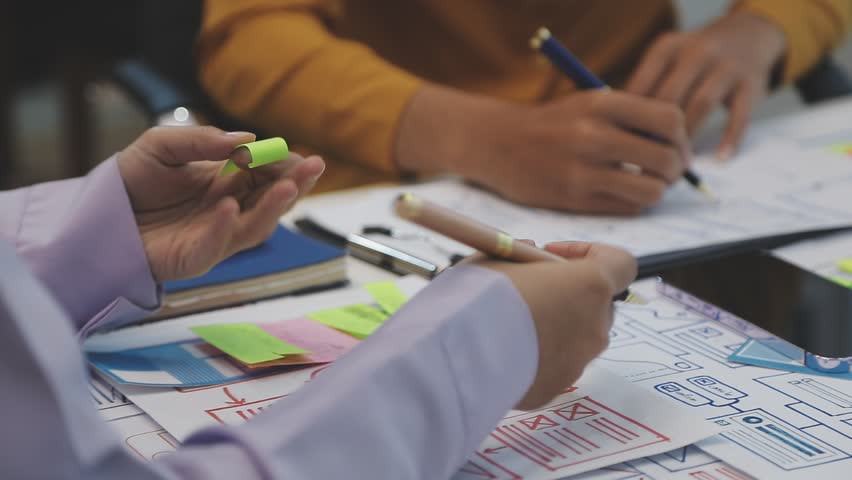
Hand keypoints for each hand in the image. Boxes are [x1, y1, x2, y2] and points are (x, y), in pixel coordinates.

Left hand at [117, 126, 324, 282]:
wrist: (96, 214)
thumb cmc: (131, 181)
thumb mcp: (162, 146)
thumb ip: (201, 141)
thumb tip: (245, 141)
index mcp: (226, 181)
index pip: (266, 173)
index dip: (284, 164)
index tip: (299, 155)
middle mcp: (228, 209)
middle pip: (272, 199)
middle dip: (295, 184)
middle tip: (313, 168)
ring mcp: (215, 235)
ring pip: (255, 225)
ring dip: (273, 206)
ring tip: (287, 186)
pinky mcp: (195, 257)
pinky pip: (216, 245)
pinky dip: (224, 227)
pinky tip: (229, 207)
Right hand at [397, 85, 688, 214]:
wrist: (497, 143)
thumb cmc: (551, 123)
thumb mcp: (589, 103)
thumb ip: (630, 116)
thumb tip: (678, 143)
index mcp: (602, 103)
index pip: (670, 119)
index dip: (682, 137)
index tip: (676, 145)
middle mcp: (594, 135)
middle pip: (666, 158)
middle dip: (675, 169)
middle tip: (669, 171)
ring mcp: (583, 170)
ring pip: (651, 190)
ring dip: (657, 190)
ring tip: (647, 185)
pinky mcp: (574, 198)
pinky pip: (627, 207)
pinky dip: (634, 203)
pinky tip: (623, 194)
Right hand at [474, 242, 636, 409]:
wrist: (457, 355)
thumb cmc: (480, 295)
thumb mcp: (498, 257)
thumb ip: (523, 256)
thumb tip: (530, 255)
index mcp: (590, 285)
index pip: (620, 263)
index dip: (591, 253)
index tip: (552, 255)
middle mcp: (594, 326)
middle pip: (599, 304)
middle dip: (570, 294)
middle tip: (532, 289)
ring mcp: (577, 362)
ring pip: (575, 339)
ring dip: (552, 327)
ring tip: (507, 323)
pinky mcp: (554, 389)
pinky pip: (551, 366)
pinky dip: (534, 357)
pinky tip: (499, 350)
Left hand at [627, 12, 785, 159]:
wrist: (746, 35)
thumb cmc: (691, 62)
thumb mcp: (666, 60)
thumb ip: (646, 89)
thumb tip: (622, 132)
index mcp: (667, 48)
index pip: (641, 85)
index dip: (631, 118)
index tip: (626, 143)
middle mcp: (696, 52)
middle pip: (670, 96)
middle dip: (657, 130)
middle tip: (649, 157)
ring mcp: (726, 66)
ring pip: (701, 105)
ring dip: (687, 135)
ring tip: (677, 160)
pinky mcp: (751, 83)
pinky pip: (740, 115)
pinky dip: (730, 139)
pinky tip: (720, 158)